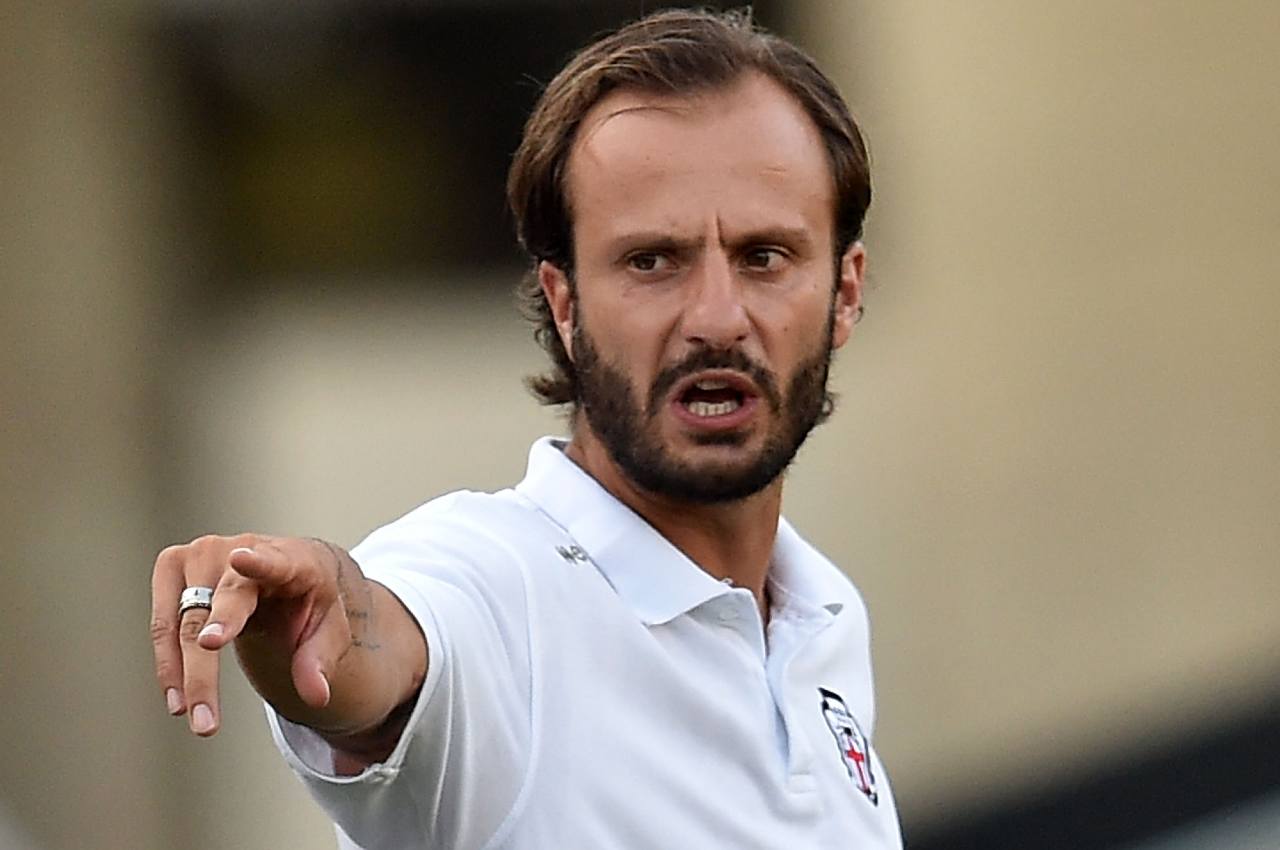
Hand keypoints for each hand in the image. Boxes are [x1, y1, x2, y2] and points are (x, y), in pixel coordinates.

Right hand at [149, 534, 368, 736]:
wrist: (284, 569)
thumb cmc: (307, 599)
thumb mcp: (328, 629)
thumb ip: (320, 661)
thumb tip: (317, 697)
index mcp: (289, 559)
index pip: (272, 559)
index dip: (256, 561)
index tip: (240, 559)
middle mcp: (240, 548)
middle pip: (218, 608)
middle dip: (204, 667)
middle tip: (205, 718)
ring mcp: (201, 554)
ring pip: (181, 622)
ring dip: (182, 675)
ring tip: (196, 719)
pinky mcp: (173, 566)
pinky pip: (164, 625)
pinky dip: (170, 665)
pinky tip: (179, 699)